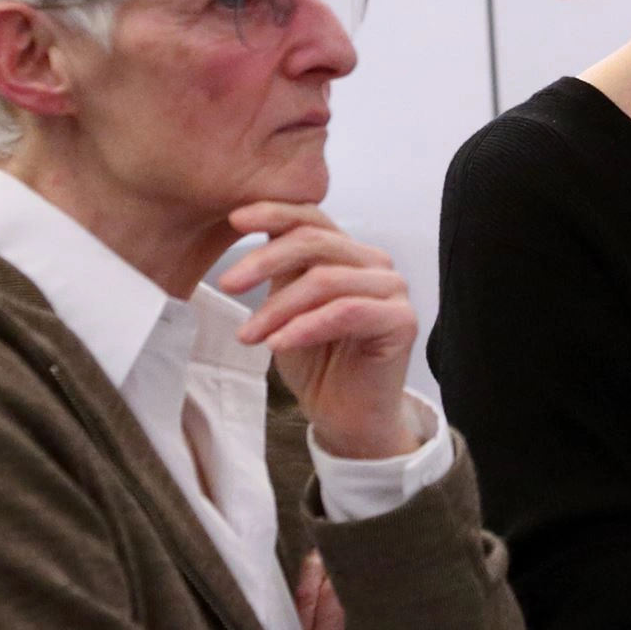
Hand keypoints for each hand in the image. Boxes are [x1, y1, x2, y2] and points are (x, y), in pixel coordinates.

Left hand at [220, 202, 419, 458]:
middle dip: (265, 262)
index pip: (312, 217)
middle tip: (228, 285)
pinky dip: (305, 327)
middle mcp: (375, 264)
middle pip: (316, 242)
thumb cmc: (316, 363)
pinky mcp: (402, 321)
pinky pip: (346, 312)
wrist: (345, 417)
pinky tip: (277, 344)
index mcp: (349, 253)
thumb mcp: (285, 307)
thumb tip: (243, 225)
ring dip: (279, 308)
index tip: (234, 219)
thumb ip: (280, 269)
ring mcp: (393, 290)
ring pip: (326, 279)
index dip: (274, 212)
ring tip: (249, 335)